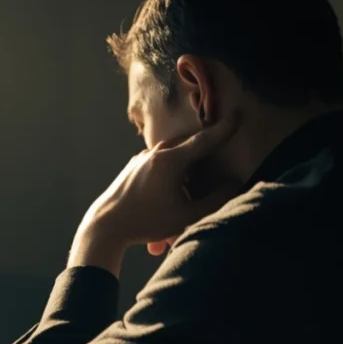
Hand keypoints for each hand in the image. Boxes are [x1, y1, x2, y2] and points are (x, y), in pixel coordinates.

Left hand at [69, 113, 240, 275]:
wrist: (104, 227)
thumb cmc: (147, 223)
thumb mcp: (187, 216)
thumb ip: (216, 201)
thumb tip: (234, 184)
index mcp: (171, 160)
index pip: (204, 141)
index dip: (224, 130)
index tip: (238, 116)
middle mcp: (155, 154)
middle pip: (187, 145)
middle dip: (202, 149)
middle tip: (216, 153)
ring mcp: (140, 160)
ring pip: (170, 157)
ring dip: (183, 172)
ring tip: (185, 197)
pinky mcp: (131, 170)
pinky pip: (156, 167)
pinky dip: (167, 178)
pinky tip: (164, 202)